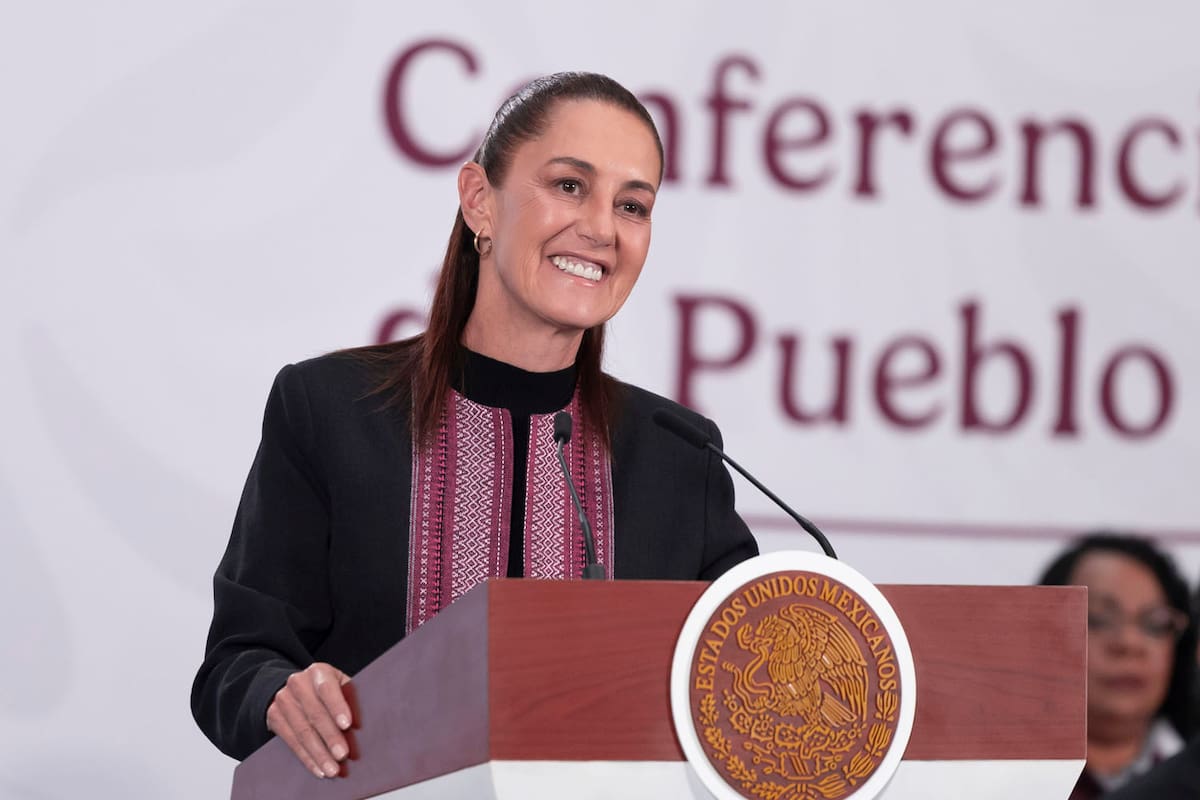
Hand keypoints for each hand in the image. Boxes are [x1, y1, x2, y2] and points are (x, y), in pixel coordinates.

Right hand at [266, 663, 352, 778]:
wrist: (297, 688)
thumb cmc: (329, 690)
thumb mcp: (341, 686)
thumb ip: (350, 699)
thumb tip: (365, 723)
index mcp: (319, 672)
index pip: (327, 689)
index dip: (337, 707)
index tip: (347, 725)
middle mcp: (298, 683)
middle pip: (314, 713)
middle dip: (330, 737)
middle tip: (342, 755)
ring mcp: (283, 699)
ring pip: (302, 731)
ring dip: (318, 754)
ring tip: (332, 770)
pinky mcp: (274, 716)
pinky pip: (291, 741)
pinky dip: (307, 758)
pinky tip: (318, 769)